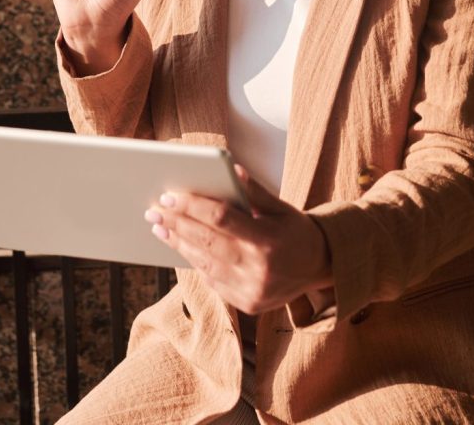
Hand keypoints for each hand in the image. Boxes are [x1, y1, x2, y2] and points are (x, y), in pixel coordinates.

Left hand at [144, 166, 333, 315]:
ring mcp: (251, 291)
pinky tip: (181, 246)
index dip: (193, 206)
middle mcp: (258, 270)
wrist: (320, 268)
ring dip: (179, 244)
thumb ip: (254, 190)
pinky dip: (196, 262)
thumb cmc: (296, 230)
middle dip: (177, 224)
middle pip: (207, 243)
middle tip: (154, 210)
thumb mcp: (281, 206)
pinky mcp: (246, 305)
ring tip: (160, 227)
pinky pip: (213, 281)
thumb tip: (228, 168)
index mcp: (268, 240)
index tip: (170, 195)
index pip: (222, 219)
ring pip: (205, 264)